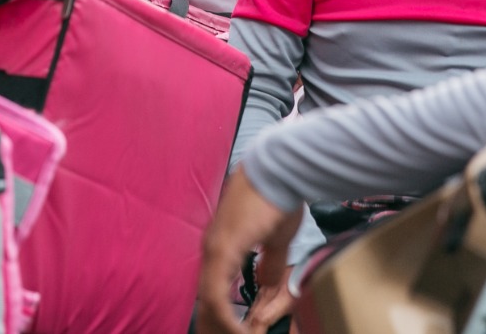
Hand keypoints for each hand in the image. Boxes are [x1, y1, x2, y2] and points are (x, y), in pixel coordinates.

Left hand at [197, 168, 301, 333]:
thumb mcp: (276, 238)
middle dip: (215, 326)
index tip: (232, 333)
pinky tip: (237, 331)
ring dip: (221, 325)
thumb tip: (267, 282)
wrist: (278, 168)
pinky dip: (225, 316)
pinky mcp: (223, 249)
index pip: (214, 289)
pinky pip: (216, 293)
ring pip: (208, 300)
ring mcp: (214, 248)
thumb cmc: (278, 195)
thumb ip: (270, 263)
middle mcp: (212, 248)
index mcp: (223, 245)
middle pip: (206, 299)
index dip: (220, 315)